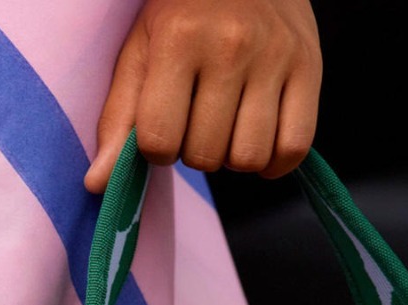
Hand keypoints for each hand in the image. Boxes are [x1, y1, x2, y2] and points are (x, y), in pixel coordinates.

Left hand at [86, 0, 320, 191]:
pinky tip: (259, 141)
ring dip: (232, 156)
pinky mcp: (310, 65)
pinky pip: (294, 147)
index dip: (156, 148)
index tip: (162, 126)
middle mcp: (231, 46)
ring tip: (227, 123)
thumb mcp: (139, 52)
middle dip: (194, 150)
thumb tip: (98, 185)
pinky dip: (273, 161)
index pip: (159, 141)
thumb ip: (119, 119)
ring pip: (249, 158)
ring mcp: (276, 55)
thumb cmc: (181, 14)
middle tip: (197, 118)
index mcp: (180, 40)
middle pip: (206, 155)